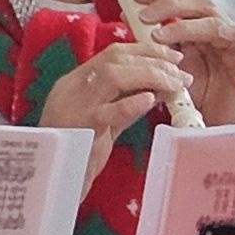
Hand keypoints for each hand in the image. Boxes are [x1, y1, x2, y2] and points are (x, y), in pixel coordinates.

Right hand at [38, 37, 198, 164]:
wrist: (53, 184)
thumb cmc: (78, 154)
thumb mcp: (103, 122)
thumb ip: (125, 103)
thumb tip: (157, 89)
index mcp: (75, 83)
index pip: (113, 54)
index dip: (146, 51)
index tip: (172, 57)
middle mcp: (72, 90)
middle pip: (115, 60)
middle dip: (153, 61)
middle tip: (181, 73)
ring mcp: (74, 108)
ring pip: (112, 77)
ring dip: (149, 76)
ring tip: (173, 85)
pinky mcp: (81, 130)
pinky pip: (107, 112)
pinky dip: (131, 103)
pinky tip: (150, 100)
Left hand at [127, 0, 234, 124]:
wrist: (216, 124)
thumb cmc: (197, 96)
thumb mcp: (170, 64)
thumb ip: (156, 41)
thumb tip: (128, 17)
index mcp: (199, 25)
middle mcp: (219, 27)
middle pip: (199, 0)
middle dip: (168, 4)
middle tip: (144, 16)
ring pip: (216, 18)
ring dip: (186, 23)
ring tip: (160, 35)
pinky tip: (220, 34)